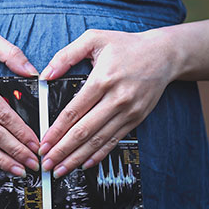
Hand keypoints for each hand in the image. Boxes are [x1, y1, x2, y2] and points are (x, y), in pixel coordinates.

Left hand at [36, 29, 176, 177]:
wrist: (164, 54)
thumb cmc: (126, 46)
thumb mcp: (94, 39)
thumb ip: (66, 55)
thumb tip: (45, 74)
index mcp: (102, 80)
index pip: (74, 111)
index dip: (56, 130)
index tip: (43, 143)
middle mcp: (116, 98)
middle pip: (84, 131)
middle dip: (62, 150)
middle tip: (47, 163)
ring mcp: (128, 111)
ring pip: (98, 140)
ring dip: (77, 157)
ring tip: (61, 169)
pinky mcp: (136, 119)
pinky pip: (114, 140)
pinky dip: (99, 154)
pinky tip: (84, 164)